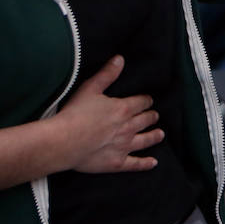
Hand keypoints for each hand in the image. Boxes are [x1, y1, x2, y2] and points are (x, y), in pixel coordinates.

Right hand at [56, 55, 163, 172]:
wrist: (64, 142)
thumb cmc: (75, 113)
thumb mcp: (90, 88)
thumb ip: (107, 74)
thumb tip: (120, 59)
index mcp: (123, 109)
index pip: (141, 102)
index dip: (145, 101)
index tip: (148, 100)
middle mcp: (128, 127)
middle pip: (145, 120)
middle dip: (151, 117)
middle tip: (154, 116)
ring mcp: (124, 146)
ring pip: (145, 140)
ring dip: (154, 136)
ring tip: (160, 134)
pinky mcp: (117, 162)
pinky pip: (136, 164)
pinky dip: (146, 163)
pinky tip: (153, 163)